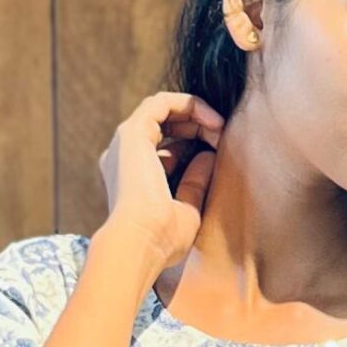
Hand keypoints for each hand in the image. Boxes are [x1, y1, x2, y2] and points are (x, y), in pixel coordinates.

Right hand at [96, 90, 222, 273]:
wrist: (140, 243)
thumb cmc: (161, 239)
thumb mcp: (187, 211)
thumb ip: (195, 184)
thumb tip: (208, 156)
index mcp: (132, 178)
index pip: (164, 150)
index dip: (194, 145)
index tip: (219, 153)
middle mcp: (123, 157)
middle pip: (164, 126)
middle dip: (197, 127)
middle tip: (222, 138)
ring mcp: (125, 143)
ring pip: (162, 110)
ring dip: (195, 114)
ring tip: (219, 128)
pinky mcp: (132, 132)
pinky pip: (162, 103)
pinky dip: (189, 105)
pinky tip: (212, 122)